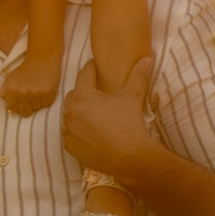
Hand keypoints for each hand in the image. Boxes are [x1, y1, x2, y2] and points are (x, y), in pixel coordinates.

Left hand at [0, 50, 61, 115]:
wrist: (41, 59)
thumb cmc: (24, 70)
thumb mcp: (9, 79)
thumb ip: (5, 92)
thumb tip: (6, 107)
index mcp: (11, 90)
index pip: (13, 109)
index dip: (18, 106)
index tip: (21, 102)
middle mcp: (23, 94)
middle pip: (25, 113)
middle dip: (27, 107)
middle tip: (30, 99)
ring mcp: (36, 94)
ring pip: (36, 109)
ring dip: (37, 103)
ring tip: (38, 91)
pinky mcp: (48, 94)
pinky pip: (46, 105)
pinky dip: (46, 99)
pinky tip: (44, 90)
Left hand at [61, 56, 157, 175]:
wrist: (128, 156)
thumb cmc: (129, 123)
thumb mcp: (133, 96)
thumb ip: (138, 75)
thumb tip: (146, 59)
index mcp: (82, 96)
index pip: (84, 74)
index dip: (92, 68)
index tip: (95, 65)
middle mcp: (69, 111)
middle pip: (74, 95)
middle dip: (84, 91)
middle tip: (95, 90)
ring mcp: (67, 130)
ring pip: (70, 114)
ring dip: (79, 111)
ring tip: (92, 110)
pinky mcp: (69, 145)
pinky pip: (70, 132)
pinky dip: (77, 129)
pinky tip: (88, 129)